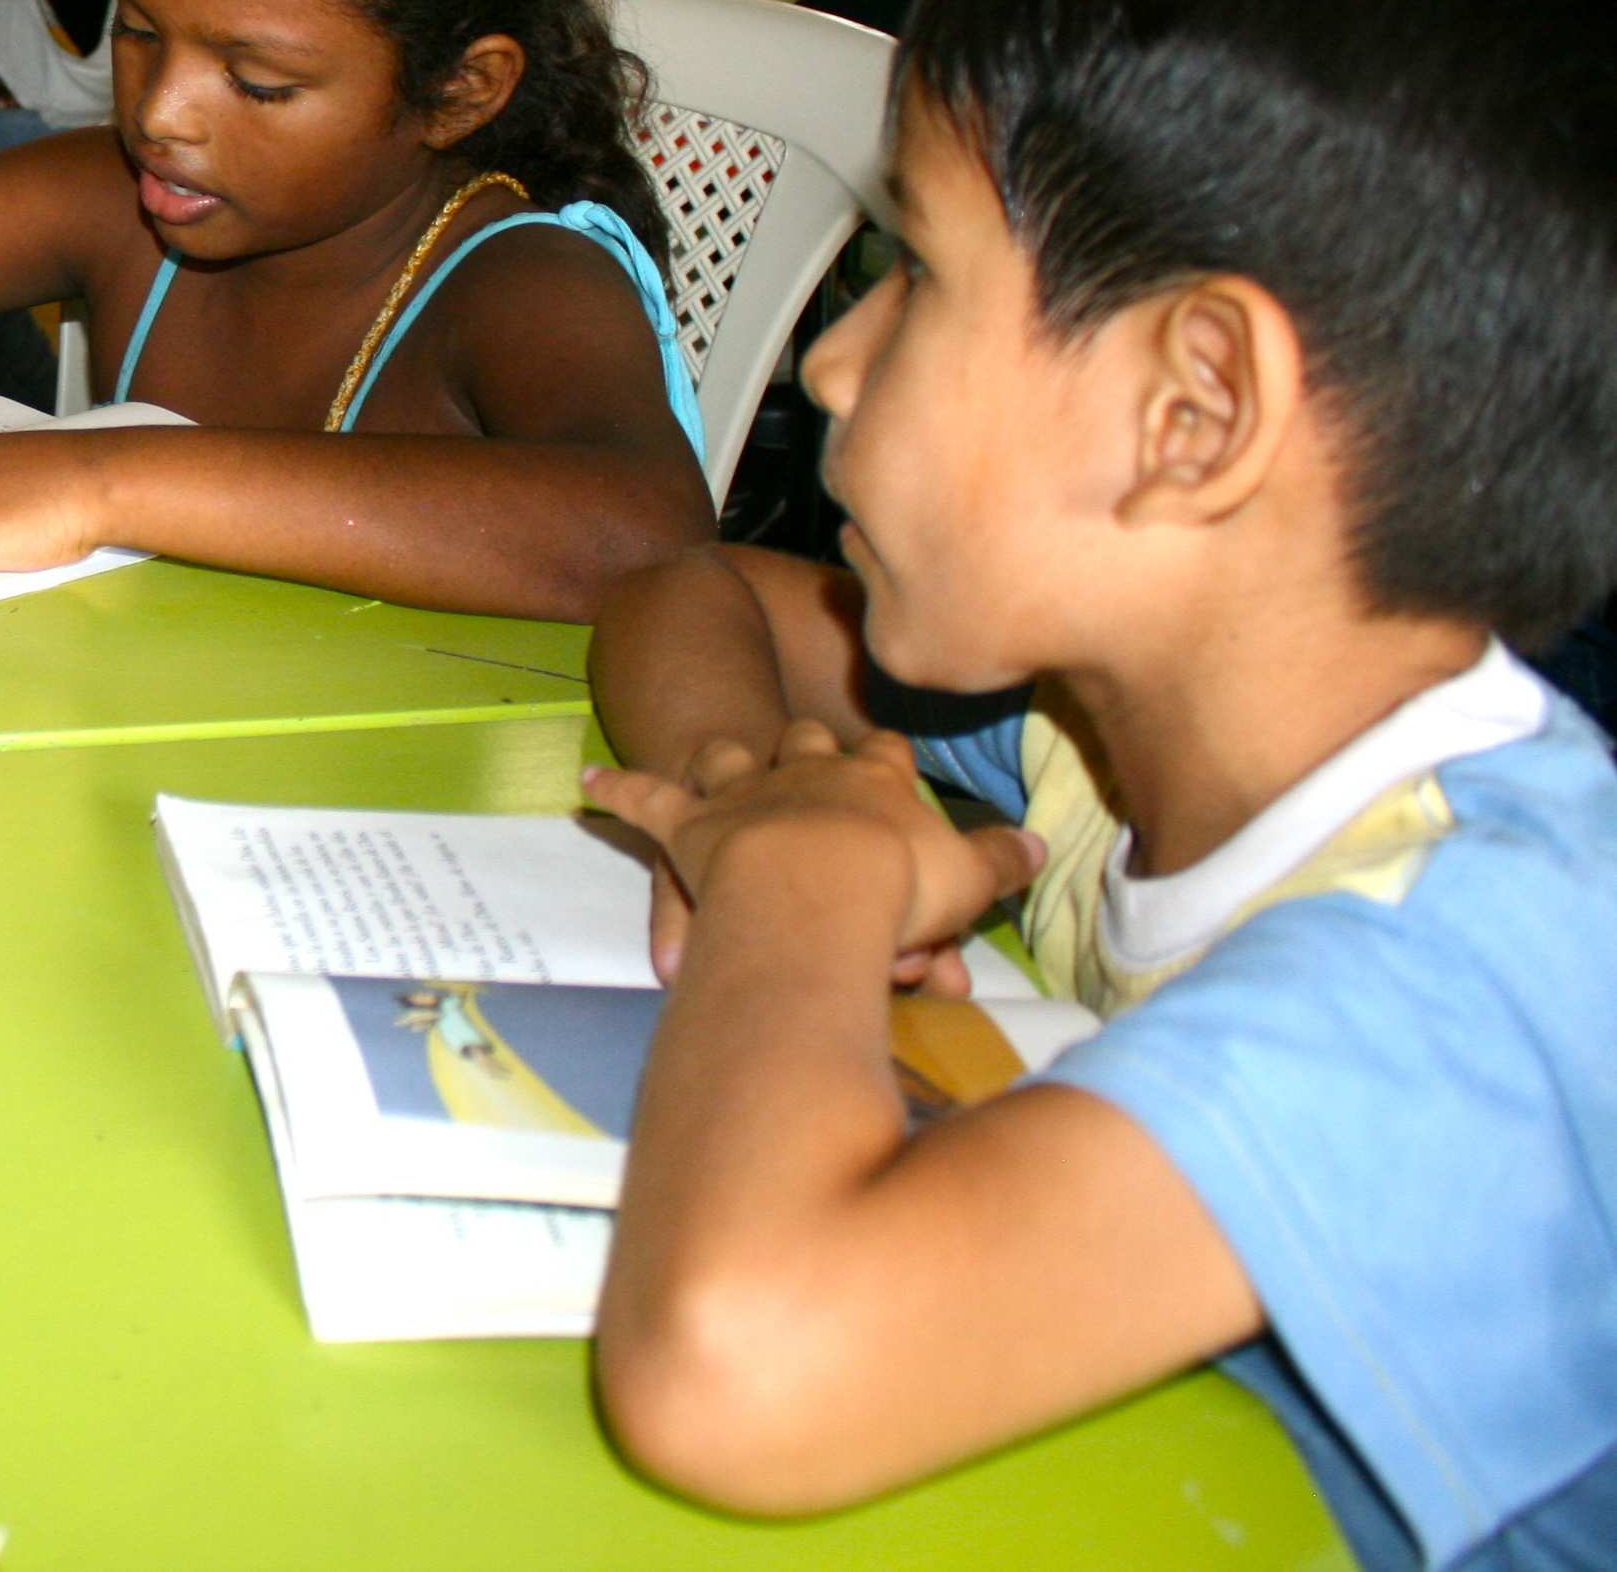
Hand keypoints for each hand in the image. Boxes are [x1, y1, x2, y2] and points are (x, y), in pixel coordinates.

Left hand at [586, 722, 1043, 985]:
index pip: (885, 753)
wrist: (820, 884)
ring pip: (727, 754)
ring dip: (720, 755)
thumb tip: (1042, 844)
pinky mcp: (687, 819)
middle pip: (806, 741)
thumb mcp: (970, 877)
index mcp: (876, 778)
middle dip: (807, 741)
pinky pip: (643, 797)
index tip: (891, 756)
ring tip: (714, 753)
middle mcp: (806, 768)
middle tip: (805, 742)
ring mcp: (743, 787)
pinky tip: (586, 781)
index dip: (888, 757)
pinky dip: (613, 789)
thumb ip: (1004, 860)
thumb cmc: (900, 888)